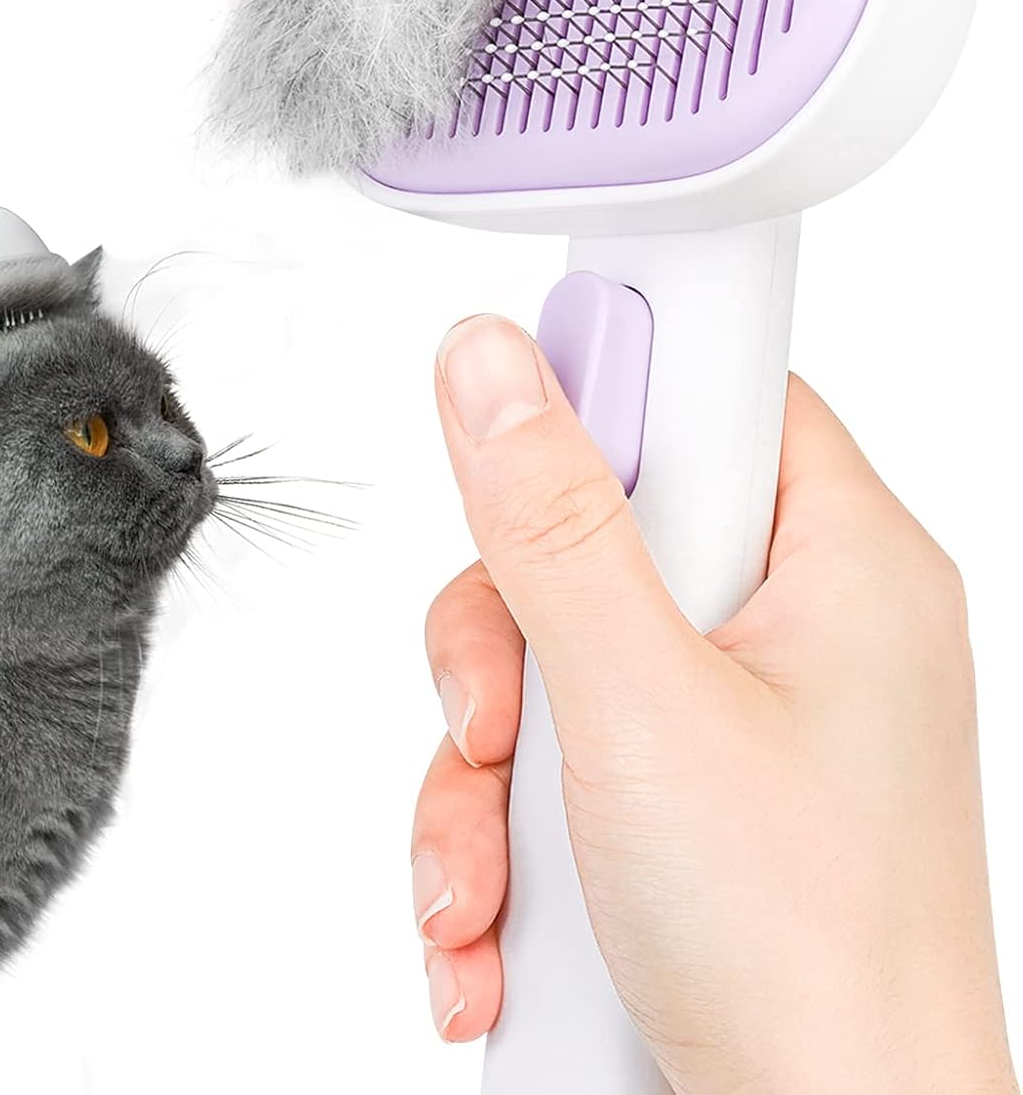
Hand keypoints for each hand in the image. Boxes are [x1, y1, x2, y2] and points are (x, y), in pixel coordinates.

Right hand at [413, 314, 1016, 1093]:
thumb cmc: (808, 958)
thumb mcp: (639, 707)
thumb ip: (552, 520)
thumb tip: (491, 363)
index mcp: (839, 564)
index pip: (709, 385)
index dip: (606, 388)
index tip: (515, 415)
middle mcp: (794, 627)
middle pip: (590, 538)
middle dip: (500, 657)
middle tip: (497, 733)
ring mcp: (736, 715)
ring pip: (551, 663)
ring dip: (482, 781)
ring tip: (485, 888)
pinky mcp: (684, 793)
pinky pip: (559, 755)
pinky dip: (505, 838)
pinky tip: (500, 931)